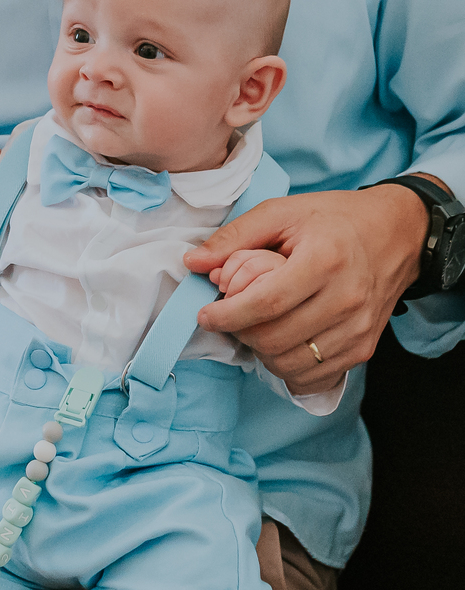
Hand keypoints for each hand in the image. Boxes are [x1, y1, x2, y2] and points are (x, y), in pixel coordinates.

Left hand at [184, 185, 426, 394]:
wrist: (396, 234)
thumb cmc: (334, 220)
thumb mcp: (282, 212)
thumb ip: (235, 237)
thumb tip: (192, 262)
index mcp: (325, 260)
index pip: (266, 303)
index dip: (228, 315)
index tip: (205, 315)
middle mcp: (347, 299)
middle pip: (275, 339)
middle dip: (240, 333)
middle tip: (230, 317)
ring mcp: (358, 329)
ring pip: (290, 364)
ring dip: (261, 352)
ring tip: (255, 327)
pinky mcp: (364, 349)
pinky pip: (314, 377)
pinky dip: (288, 368)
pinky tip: (280, 344)